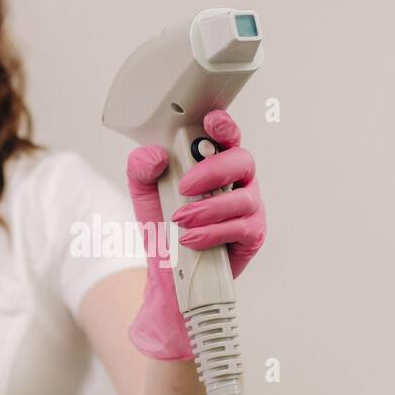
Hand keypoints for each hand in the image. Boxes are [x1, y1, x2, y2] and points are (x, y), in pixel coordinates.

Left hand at [124, 109, 266, 360]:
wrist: (169, 272)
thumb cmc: (164, 226)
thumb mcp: (143, 193)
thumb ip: (142, 168)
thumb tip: (155, 156)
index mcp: (215, 163)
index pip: (226, 136)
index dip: (224, 126)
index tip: (211, 122)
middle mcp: (237, 181)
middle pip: (242, 161)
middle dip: (214, 170)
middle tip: (185, 185)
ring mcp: (249, 208)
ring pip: (242, 199)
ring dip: (208, 208)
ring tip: (181, 220)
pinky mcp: (252, 236)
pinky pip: (240, 229)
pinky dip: (212, 233)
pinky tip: (191, 238)